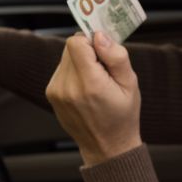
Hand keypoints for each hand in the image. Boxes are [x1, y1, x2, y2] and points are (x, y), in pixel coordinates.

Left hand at [45, 32, 142, 165]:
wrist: (106, 146)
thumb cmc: (122, 116)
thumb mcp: (130, 84)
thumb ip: (116, 56)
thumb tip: (100, 36)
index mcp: (89, 83)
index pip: (76, 42)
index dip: (91, 40)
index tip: (103, 49)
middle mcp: (68, 86)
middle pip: (70, 47)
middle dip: (88, 50)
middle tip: (103, 66)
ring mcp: (56, 91)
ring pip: (66, 57)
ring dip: (81, 61)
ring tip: (96, 80)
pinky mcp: (51, 93)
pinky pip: (62, 69)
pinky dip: (74, 71)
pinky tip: (86, 87)